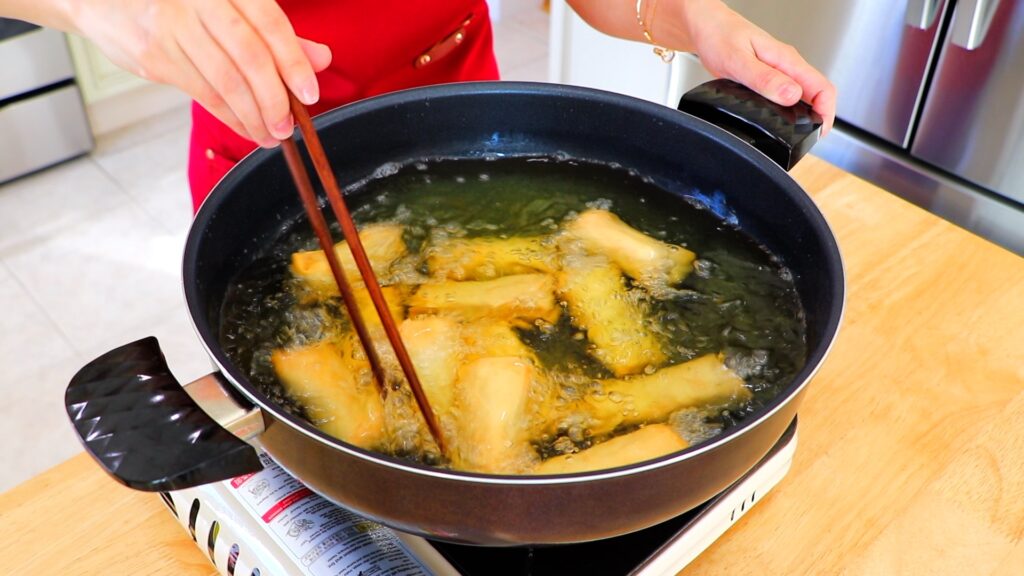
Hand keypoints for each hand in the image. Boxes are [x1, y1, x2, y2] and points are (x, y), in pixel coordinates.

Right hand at [68, 0, 332, 146]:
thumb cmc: (175, 0)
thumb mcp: (225, 3)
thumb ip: (272, 30)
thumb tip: (320, 58)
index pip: (268, 22)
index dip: (293, 60)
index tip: (309, 92)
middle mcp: (198, 0)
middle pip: (248, 56)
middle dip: (274, 98)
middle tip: (288, 125)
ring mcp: (173, 26)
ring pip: (225, 81)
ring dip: (254, 116)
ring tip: (272, 134)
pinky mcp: (155, 55)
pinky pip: (203, 93)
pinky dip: (230, 117)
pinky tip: (247, 128)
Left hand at [683, 0, 835, 134]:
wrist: (704, 26)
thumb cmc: (718, 36)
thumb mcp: (738, 61)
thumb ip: (764, 79)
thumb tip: (791, 95)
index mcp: (786, 60)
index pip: (822, 87)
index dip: (826, 113)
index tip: (819, 132)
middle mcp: (786, 65)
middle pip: (816, 94)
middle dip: (817, 119)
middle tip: (807, 140)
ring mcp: (778, 70)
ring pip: (803, 95)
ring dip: (804, 116)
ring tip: (796, 135)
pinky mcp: (767, 76)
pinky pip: (786, 93)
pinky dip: (788, 110)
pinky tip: (779, 121)